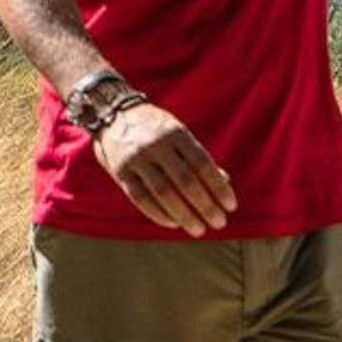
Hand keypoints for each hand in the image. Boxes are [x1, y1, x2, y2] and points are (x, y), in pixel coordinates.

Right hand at [92, 102, 236, 237]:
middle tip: (219, 222)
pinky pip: (141, 198)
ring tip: (198, 230)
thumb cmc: (153, 126)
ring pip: (163, 193)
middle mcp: (156, 145)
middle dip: (205, 206)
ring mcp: (136, 158)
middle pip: (185, 181)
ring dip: (184, 215)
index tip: (231, 206)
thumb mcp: (177, 132)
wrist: (110, 111)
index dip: (218, 187)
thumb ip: (197, 156)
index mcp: (175, 133)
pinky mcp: (120, 171)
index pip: (202, 164)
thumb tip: (225, 181)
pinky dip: (159, 214)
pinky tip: (174, 223)